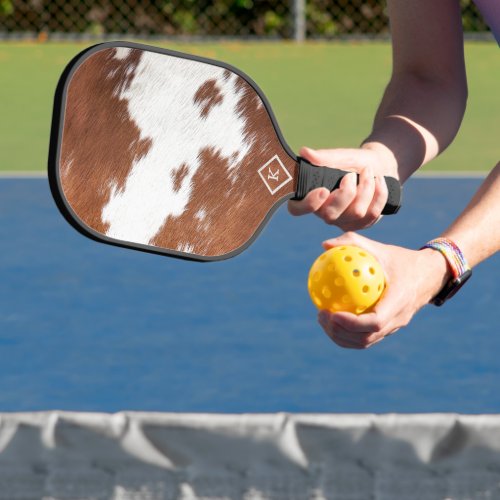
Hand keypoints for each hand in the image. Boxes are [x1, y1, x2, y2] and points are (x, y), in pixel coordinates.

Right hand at [288, 145, 397, 230]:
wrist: (379, 166)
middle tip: (351, 175)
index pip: (297, 209)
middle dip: (346, 193)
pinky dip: (379, 193)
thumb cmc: (354, 162)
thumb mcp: (341, 156)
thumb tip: (304, 152)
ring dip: (366, 188)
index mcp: (312, 196)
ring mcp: (343, 221)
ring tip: (368, 172)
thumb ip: (324, 157)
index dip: (308, 204)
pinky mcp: (362, 224)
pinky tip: (379, 181)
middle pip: (330, 215)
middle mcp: (324, 213)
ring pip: (356, 213)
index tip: (323, 190)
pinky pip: (372, 214)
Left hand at [316, 232, 450, 348]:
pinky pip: (366, 337)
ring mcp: (394, 327)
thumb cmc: (401, 259)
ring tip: (323, 319)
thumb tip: (325, 245)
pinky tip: (332, 318)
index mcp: (399, 301)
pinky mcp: (389, 329)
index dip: (352, 323)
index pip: (375, 322)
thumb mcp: (380, 248)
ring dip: (341, 336)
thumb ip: (353, 243)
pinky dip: (347, 334)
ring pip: (365, 342)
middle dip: (340, 332)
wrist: (429, 275)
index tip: (332, 313)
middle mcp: (398, 319)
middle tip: (321, 315)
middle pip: (366, 338)